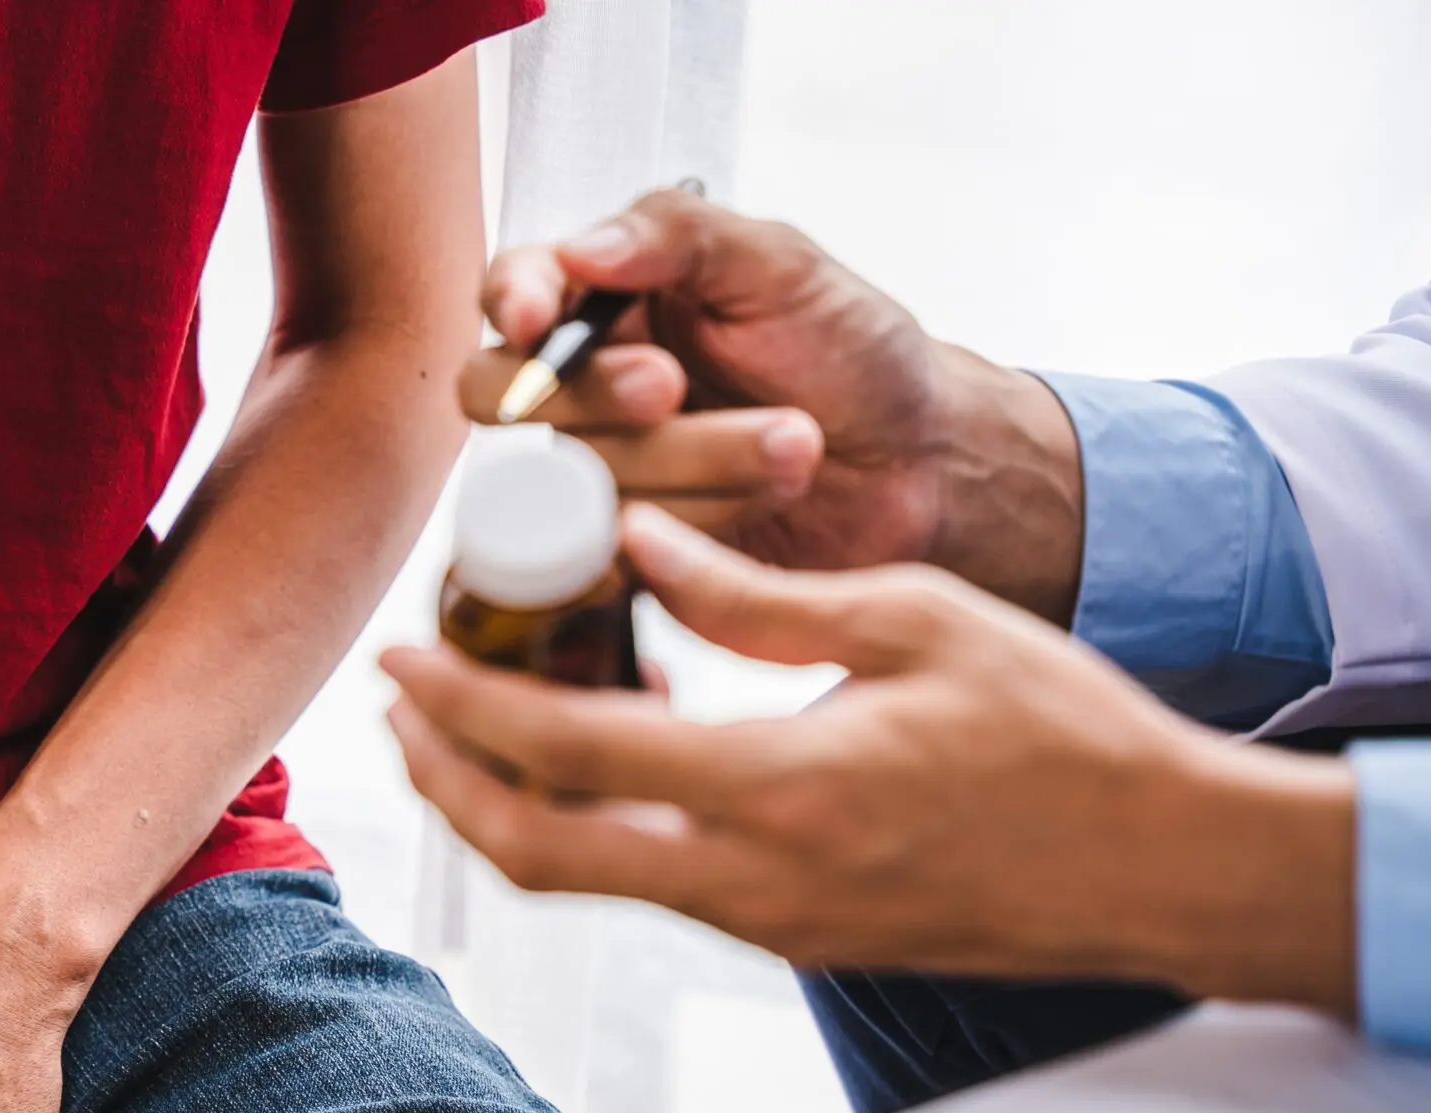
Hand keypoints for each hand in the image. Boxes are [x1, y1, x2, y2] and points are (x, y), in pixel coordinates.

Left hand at [383, 507, 1357, 1010]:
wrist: (1165, 869)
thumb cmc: (1064, 734)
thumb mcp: (913, 624)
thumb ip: (757, 596)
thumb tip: (638, 542)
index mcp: (777, 788)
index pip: (562, 751)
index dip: (459, 704)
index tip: (398, 657)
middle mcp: (753, 881)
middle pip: (535, 852)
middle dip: (447, 782)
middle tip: (401, 713)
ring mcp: (771, 928)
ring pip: (587, 883)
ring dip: (510, 812)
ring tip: (471, 734)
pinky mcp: (797, 942)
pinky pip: (656, 889)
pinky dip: (596, 832)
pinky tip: (598, 762)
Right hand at [459, 188, 1087, 622]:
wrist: (921, 465)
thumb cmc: (853, 350)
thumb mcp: (780, 263)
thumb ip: (676, 235)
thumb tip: (576, 249)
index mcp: (608, 300)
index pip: (512, 291)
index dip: (509, 303)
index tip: (534, 319)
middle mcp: (586, 390)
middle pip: (515, 398)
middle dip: (591, 395)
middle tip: (672, 386)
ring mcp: (600, 478)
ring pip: (568, 482)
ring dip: (687, 463)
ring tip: (794, 447)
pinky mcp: (628, 555)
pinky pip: (599, 559)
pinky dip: (680, 530)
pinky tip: (754, 503)